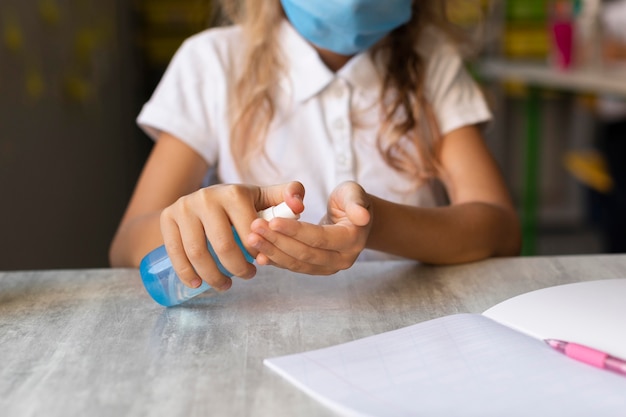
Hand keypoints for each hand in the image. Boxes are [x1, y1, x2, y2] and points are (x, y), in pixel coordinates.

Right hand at [160, 181, 304, 290]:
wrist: (202, 198)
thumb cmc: (241, 204)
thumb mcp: (265, 196)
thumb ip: (289, 195)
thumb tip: (299, 206)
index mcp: (234, 193)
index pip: (249, 233)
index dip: (256, 254)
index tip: (261, 264)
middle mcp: (206, 197)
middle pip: (223, 246)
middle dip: (237, 268)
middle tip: (246, 276)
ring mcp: (184, 207)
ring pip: (197, 252)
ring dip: (212, 275)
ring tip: (225, 284)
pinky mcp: (167, 218)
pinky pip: (174, 252)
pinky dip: (185, 273)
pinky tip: (197, 284)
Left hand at [248, 181, 371, 274]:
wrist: (354, 218)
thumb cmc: (351, 200)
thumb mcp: (355, 194)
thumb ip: (356, 202)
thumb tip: (361, 216)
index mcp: (352, 240)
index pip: (319, 238)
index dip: (295, 231)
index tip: (272, 221)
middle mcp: (342, 259)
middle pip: (305, 254)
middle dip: (278, 242)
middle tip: (254, 229)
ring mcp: (329, 267)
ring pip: (297, 264)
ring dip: (272, 252)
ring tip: (251, 239)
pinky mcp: (317, 269)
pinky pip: (294, 267)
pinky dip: (276, 260)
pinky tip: (258, 253)